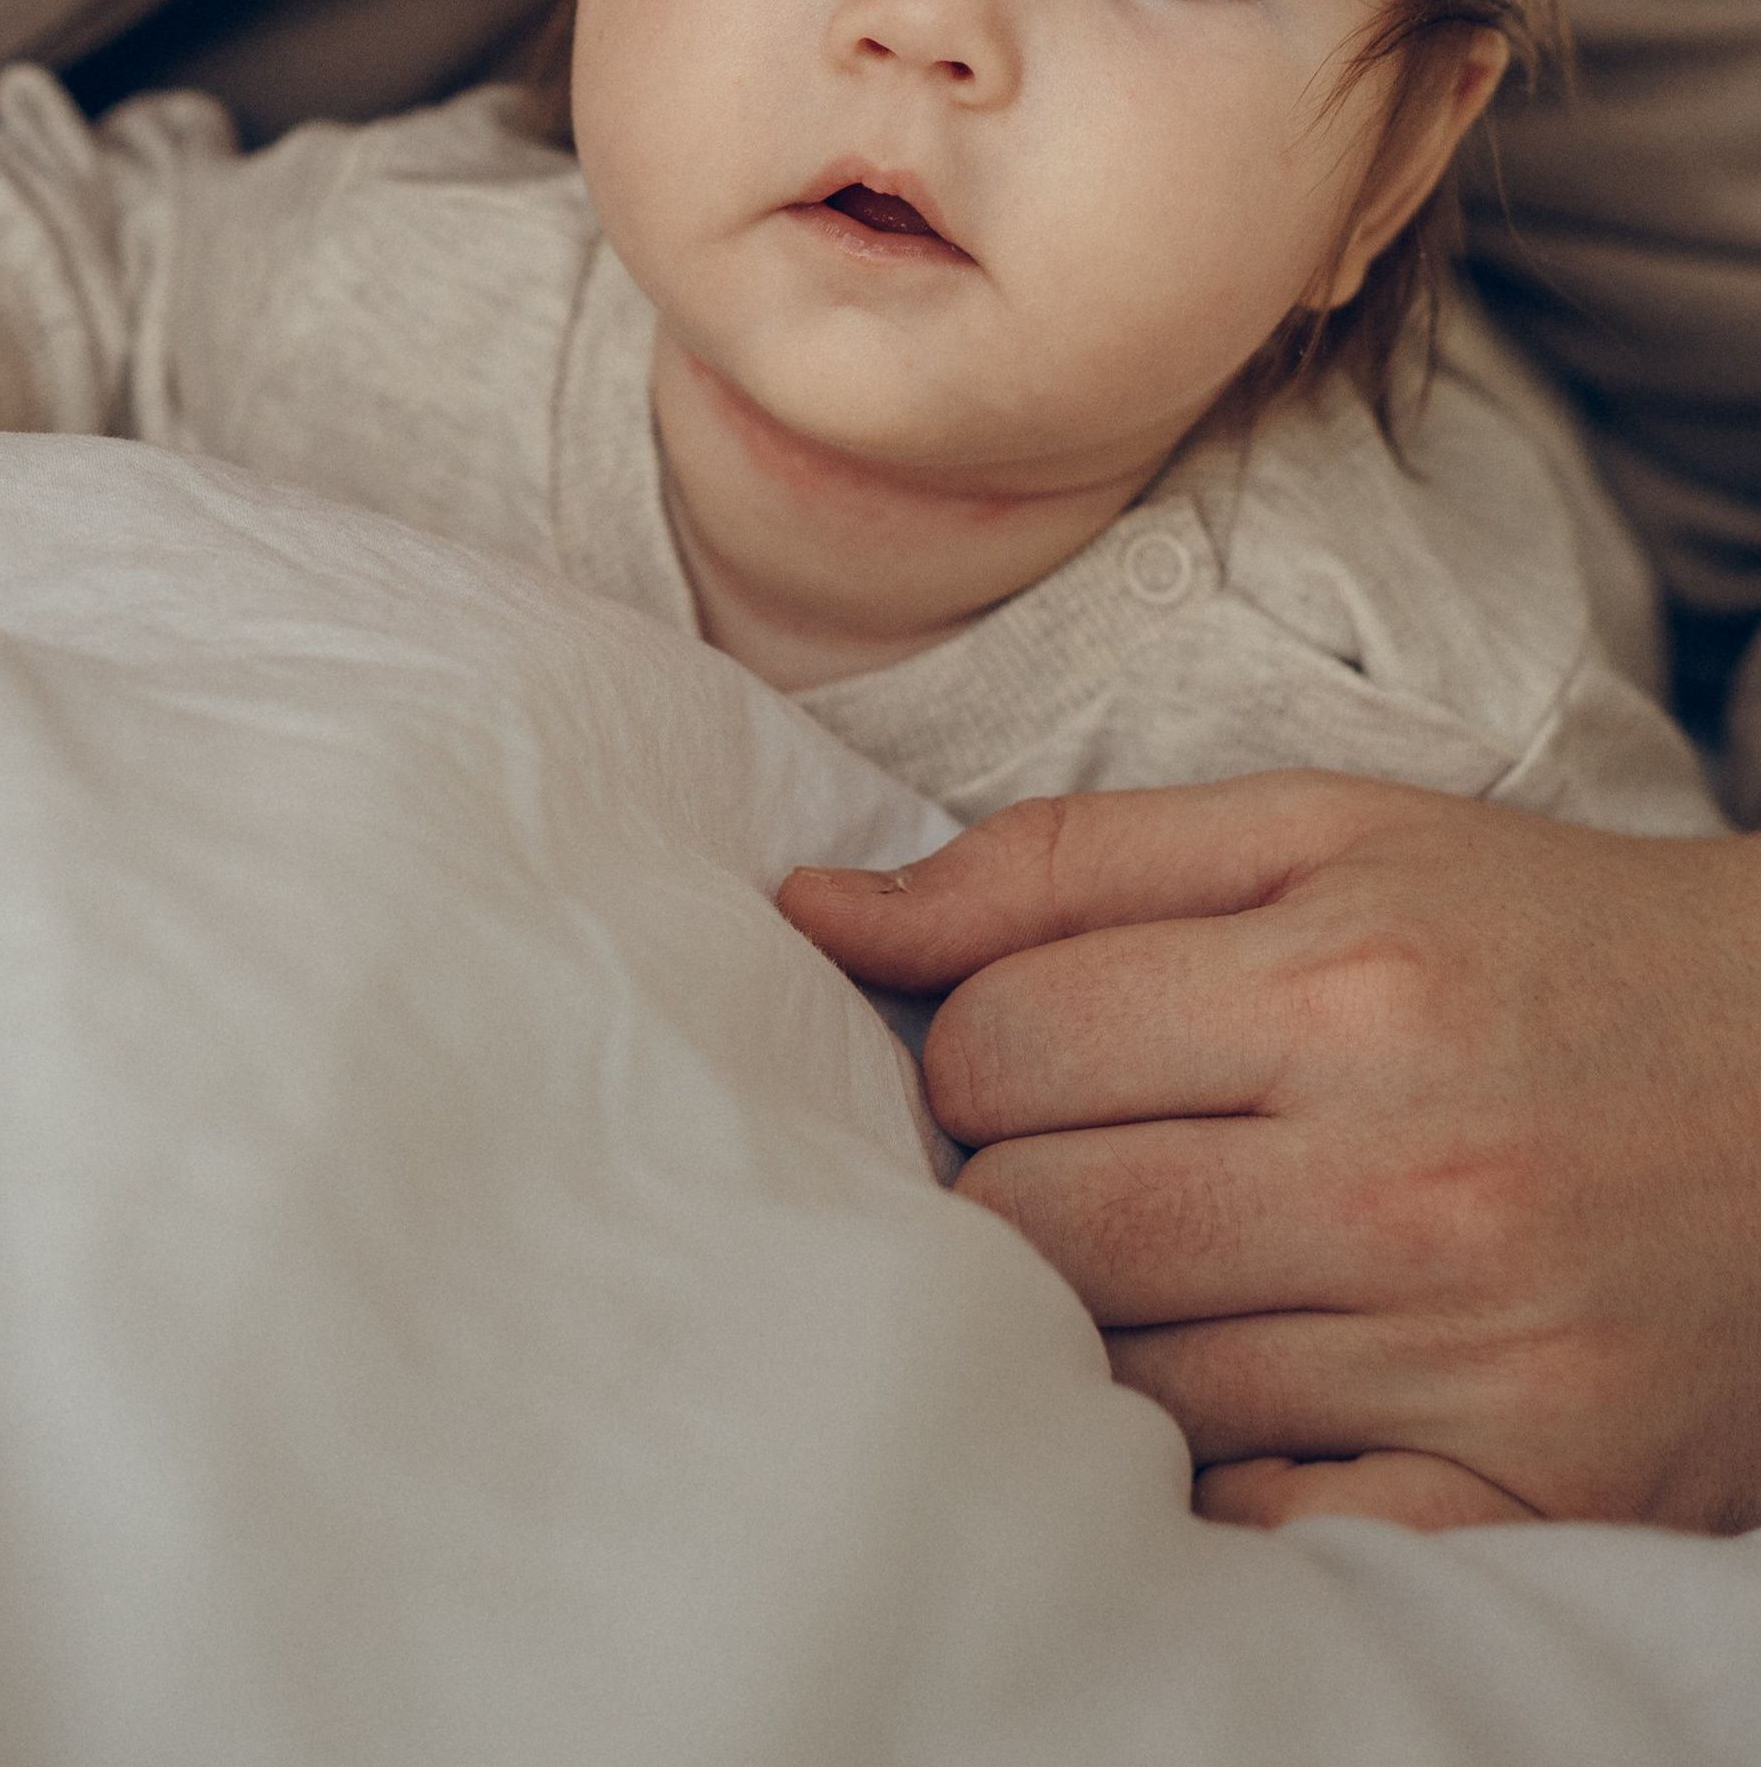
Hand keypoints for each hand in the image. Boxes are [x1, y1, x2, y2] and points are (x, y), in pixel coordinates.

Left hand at [780, 776, 1760, 1529]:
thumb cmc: (1539, 938)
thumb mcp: (1321, 832)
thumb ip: (1059, 862)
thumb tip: (816, 908)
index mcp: (1343, 978)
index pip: (999, 1045)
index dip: (974, 1053)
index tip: (1033, 1058)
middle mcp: (1405, 1171)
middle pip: (1035, 1226)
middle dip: (1007, 1195)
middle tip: (1085, 1165)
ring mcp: (1472, 1350)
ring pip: (1127, 1380)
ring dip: (1104, 1328)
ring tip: (1178, 1260)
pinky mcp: (1534, 1492)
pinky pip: (1270, 1523)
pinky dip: (1221, 1472)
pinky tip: (1251, 1383)